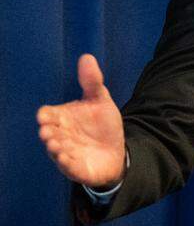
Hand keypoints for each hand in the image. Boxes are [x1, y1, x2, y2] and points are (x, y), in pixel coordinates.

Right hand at [37, 54, 125, 187]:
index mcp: (62, 118)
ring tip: (56, 144)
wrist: (115, 151)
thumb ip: (92, 81)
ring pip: (56, 151)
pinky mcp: (75, 168)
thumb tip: (86, 57)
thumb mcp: (100, 101)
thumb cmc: (102, 125)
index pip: (47, 115)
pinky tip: (67, 159)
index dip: (46, 115)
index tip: (46, 115)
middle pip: (48, 133)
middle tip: (48, 131)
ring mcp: (66, 153)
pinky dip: (66, 164)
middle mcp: (60, 135)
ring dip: (55, 148)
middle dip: (48, 132)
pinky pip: (68, 167)